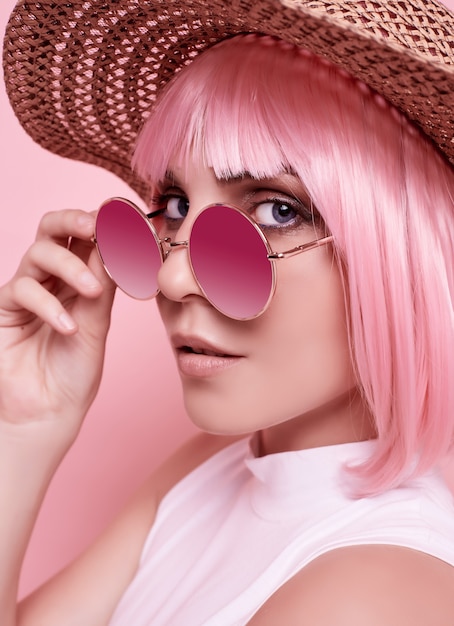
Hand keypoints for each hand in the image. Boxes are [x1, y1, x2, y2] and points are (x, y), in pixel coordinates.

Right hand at [0, 209, 115, 436]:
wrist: (49, 412)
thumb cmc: (75, 370)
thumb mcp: (99, 321)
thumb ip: (104, 282)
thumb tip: (119, 238)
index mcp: (80, 278)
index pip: (88, 238)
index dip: (105, 225)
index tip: (129, 221)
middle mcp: (52, 279)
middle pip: (53, 227)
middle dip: (76, 219)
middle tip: (98, 226)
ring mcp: (27, 291)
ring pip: (40, 252)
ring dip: (70, 266)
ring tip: (92, 293)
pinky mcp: (4, 309)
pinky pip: (23, 289)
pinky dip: (50, 305)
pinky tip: (68, 328)